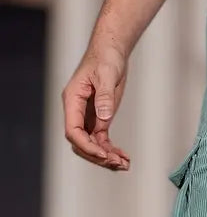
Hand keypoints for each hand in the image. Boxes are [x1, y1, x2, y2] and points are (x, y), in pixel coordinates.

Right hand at [62, 42, 130, 170]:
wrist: (112, 52)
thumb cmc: (106, 58)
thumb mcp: (106, 74)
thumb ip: (104, 96)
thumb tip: (104, 116)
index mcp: (73, 100)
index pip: (72, 131)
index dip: (86, 146)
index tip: (103, 155)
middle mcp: (77, 111)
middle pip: (81, 143)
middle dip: (98, 156)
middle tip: (118, 163)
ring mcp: (88, 117)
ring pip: (92, 145)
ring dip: (106, 157)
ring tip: (124, 164)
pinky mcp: (100, 119)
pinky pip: (103, 141)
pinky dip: (112, 151)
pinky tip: (125, 158)